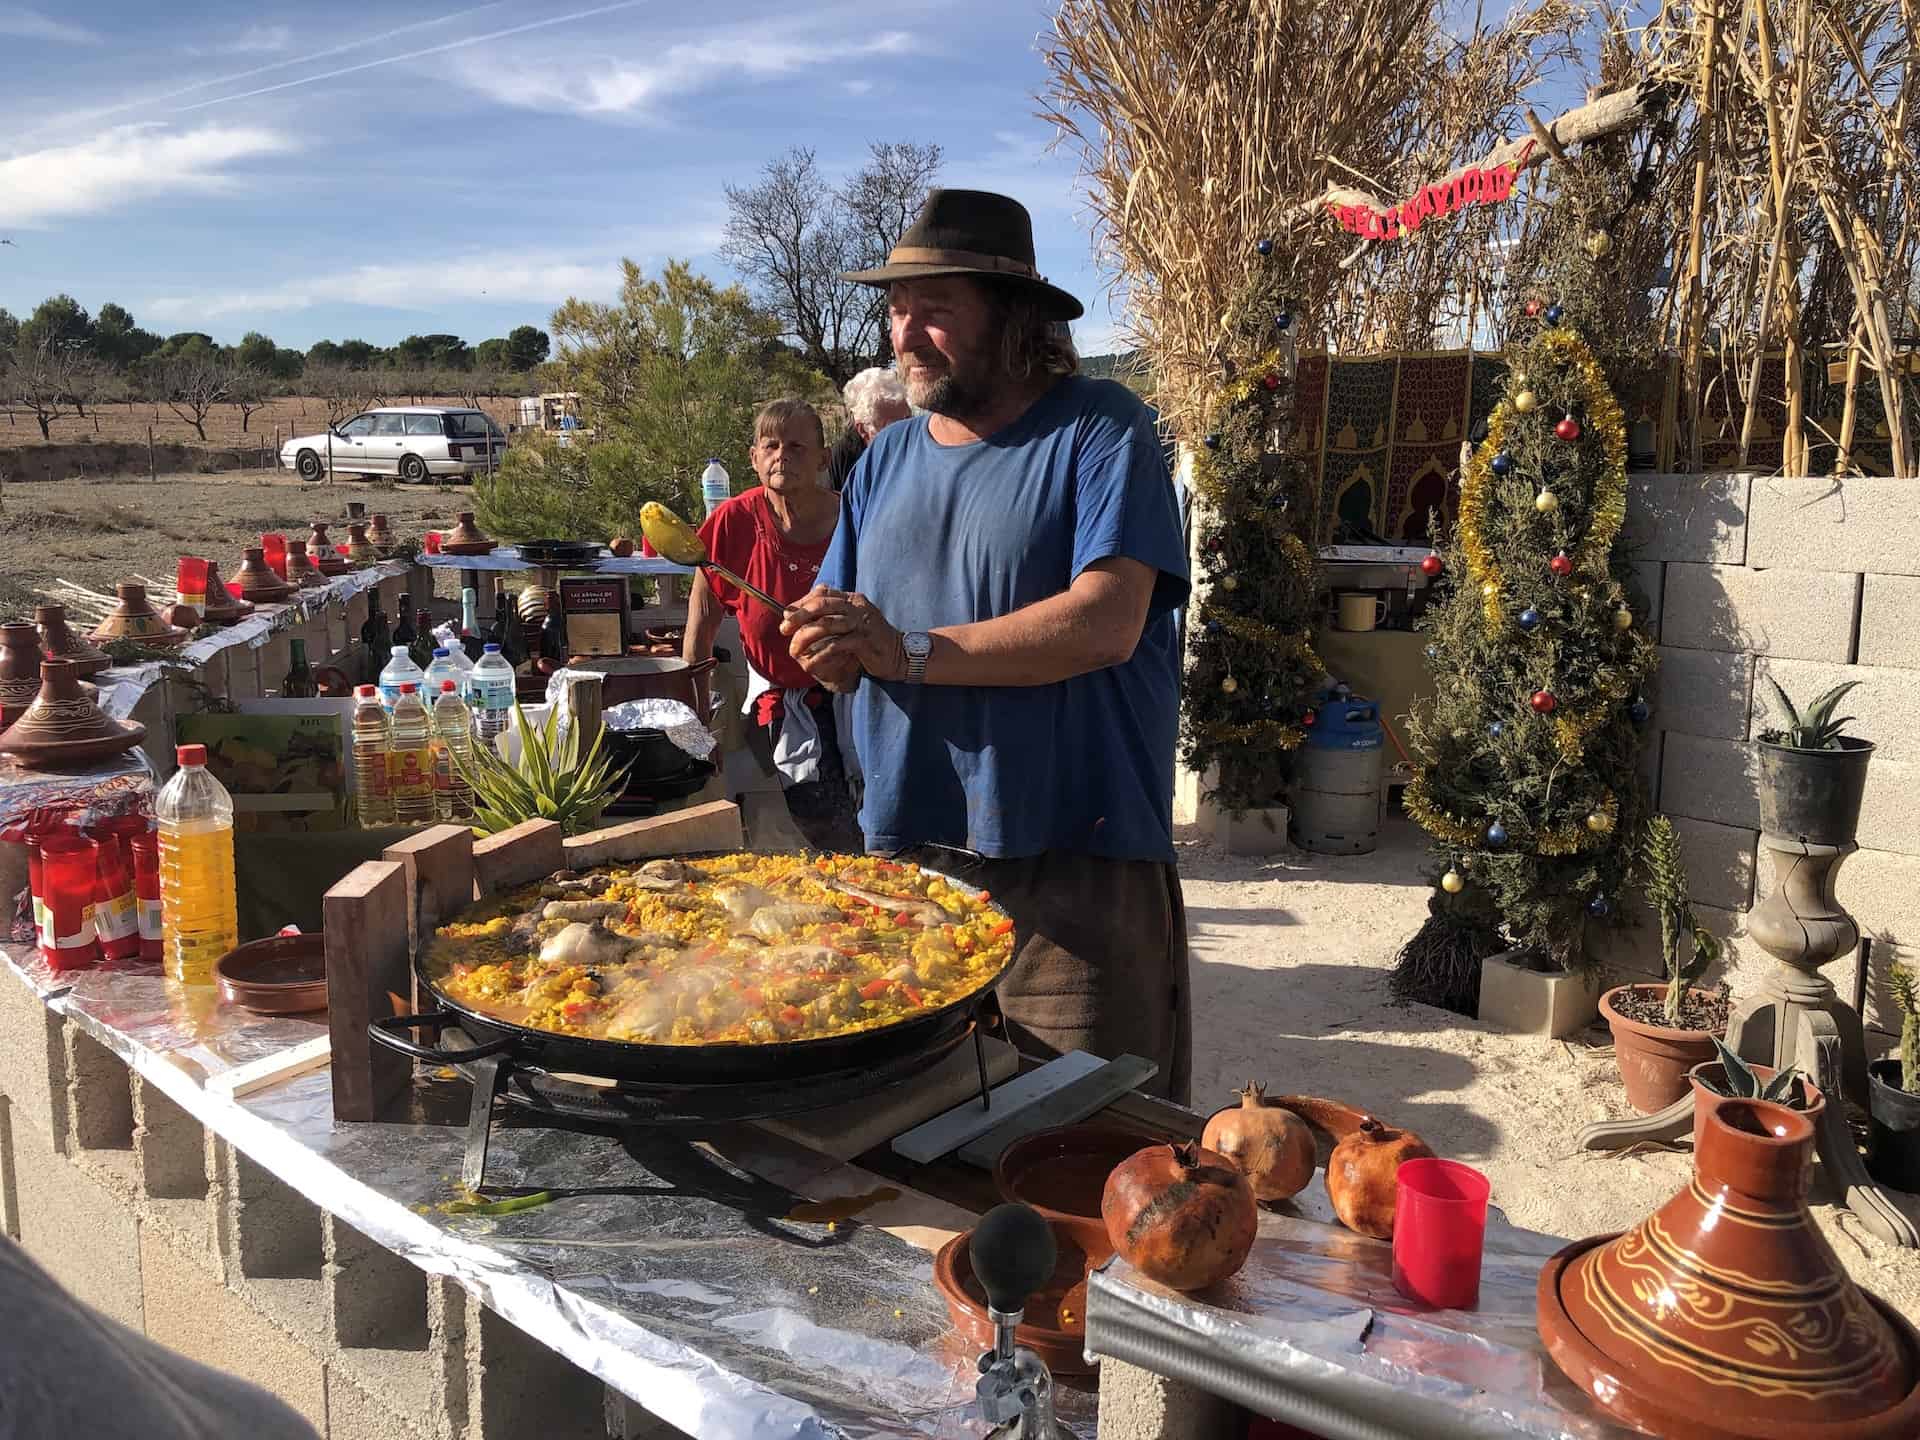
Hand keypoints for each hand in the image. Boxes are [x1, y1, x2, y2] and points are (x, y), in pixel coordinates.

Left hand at [781, 585, 906, 684]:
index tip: (786, 615)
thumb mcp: (854, 623)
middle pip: (821, 605)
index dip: (802, 602)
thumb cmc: (873, 641)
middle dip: (799, 616)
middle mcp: (857, 607)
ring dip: (805, 637)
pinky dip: (820, 655)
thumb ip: (835, 616)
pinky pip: (836, 645)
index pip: (823, 593)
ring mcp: (862, 623)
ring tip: (794, 650)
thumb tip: (805, 618)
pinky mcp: (864, 641)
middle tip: (784, 629)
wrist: (900, 655)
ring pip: (826, 624)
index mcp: (854, 600)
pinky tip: (811, 664)